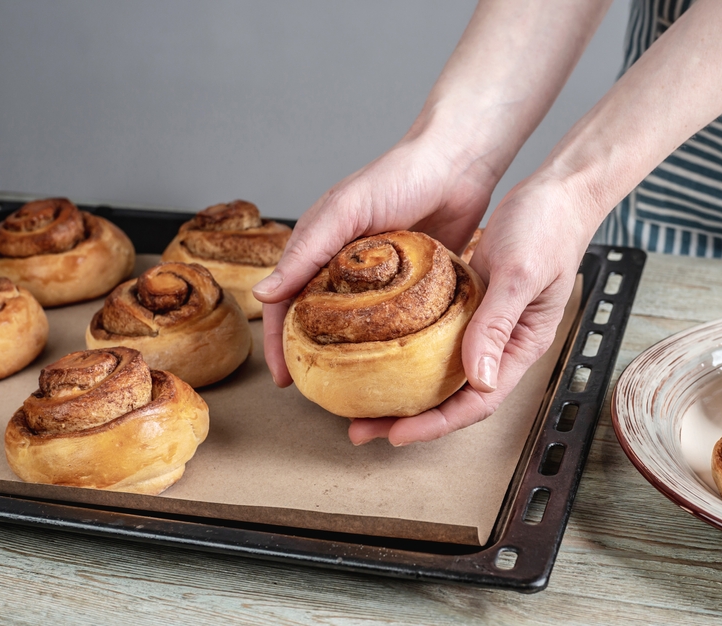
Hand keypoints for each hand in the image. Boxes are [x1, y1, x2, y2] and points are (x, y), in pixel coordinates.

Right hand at [253, 133, 495, 388]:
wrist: (459, 162)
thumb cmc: (398, 175)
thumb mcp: (346, 210)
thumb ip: (306, 250)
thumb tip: (262, 294)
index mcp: (322, 248)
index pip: (289, 303)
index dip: (281, 342)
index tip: (285, 379)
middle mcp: (348, 266)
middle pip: (323, 322)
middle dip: (316, 359)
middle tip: (320, 394)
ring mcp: (384, 279)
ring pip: (362, 328)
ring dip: (356, 359)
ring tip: (358, 393)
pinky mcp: (419, 283)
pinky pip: (402, 322)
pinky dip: (395, 346)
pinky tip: (398, 369)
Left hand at [347, 177, 592, 444]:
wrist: (558, 190)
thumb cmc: (549, 226)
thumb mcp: (520, 274)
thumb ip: (498, 324)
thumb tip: (479, 378)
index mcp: (521, 344)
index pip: (478, 401)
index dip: (436, 424)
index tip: (395, 434)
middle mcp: (502, 342)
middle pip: (454, 396)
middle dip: (410, 418)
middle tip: (360, 428)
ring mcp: (486, 324)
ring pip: (442, 371)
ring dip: (404, 388)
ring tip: (362, 400)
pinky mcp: (471, 302)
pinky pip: (437, 338)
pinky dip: (409, 351)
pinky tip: (379, 350)